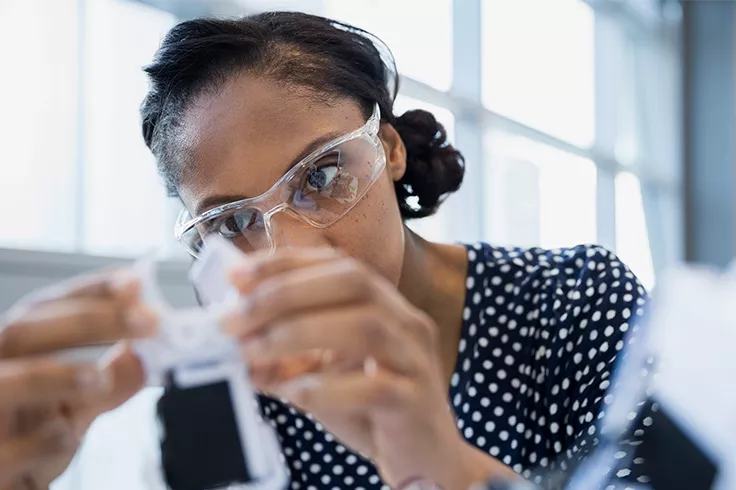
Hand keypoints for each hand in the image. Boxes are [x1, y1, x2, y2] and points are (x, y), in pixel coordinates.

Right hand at [0, 271, 155, 488]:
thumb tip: (148, 355)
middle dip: (88, 321)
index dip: (89, 291)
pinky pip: (8, 450)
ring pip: (6, 383)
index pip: (43, 310)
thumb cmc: (27, 445)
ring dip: (60, 374)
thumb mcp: (73, 409)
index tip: (136, 283)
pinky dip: (44, 441)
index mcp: (12, 356)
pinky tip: (66, 437)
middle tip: (148, 321)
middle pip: (22, 331)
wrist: (3, 485)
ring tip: (101, 378)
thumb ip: (110, 383)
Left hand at [226, 248, 510, 489]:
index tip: (235, 276)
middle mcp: (405, 322)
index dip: (284, 264)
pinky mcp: (415, 401)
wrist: (425, 458)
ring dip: (299, 333)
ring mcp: (415, 359)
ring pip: (365, 325)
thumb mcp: (323, 376)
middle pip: (352, 281)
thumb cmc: (373, 411)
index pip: (336, 264)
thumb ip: (286, 359)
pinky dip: (327, 388)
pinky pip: (375, 387)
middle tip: (234, 319)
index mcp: (383, 305)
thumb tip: (237, 346)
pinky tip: (294, 393)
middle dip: (285, 292)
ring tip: (252, 351)